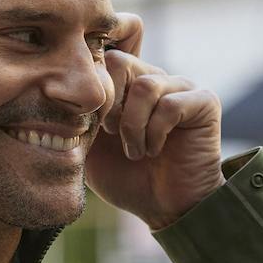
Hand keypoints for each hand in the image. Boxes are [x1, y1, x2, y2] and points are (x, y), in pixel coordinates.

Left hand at [83, 14, 225, 229]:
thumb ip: (78, 116)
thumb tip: (59, 89)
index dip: (92, 85)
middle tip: (112, 135)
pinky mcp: (203, 102)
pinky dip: (155, 133)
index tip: (94, 123)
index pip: (104, 54)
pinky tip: (155, 151)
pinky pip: (170, 104)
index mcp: (126, 85)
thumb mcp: (89, 147)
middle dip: (109, 105)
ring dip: (133, 126)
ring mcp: (180, 87)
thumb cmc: (127, 179)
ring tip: (135, 151)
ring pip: (144, 86)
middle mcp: (154, 78)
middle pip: (119, 62)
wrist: (164, 208)